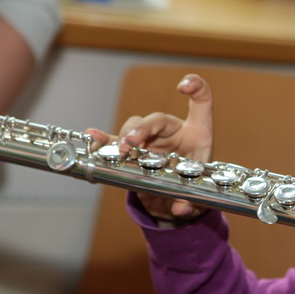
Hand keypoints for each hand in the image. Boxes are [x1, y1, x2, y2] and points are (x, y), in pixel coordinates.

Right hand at [85, 74, 212, 220]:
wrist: (176, 199)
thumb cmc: (192, 187)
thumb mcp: (200, 195)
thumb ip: (193, 202)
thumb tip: (181, 208)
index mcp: (196, 134)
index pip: (201, 103)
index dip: (196, 88)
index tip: (184, 85)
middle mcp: (172, 131)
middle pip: (158, 119)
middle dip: (143, 127)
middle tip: (133, 141)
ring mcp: (150, 139)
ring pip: (135, 127)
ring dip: (125, 136)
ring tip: (120, 150)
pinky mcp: (132, 150)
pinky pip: (116, 141)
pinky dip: (104, 140)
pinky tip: (92, 137)